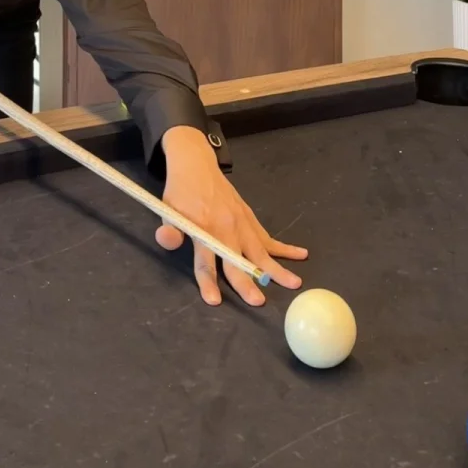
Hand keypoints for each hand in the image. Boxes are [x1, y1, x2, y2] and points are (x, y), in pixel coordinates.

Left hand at [156, 126, 307, 306]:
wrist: (196, 165)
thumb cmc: (180, 193)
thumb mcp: (167, 211)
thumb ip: (169, 230)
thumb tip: (166, 240)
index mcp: (203, 229)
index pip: (205, 261)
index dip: (208, 281)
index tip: (214, 301)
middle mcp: (225, 228)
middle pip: (237, 260)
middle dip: (248, 282)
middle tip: (259, 302)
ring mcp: (241, 223)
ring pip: (260, 250)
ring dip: (277, 267)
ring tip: (294, 282)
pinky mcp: (249, 218)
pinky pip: (268, 237)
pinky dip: (284, 247)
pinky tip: (301, 254)